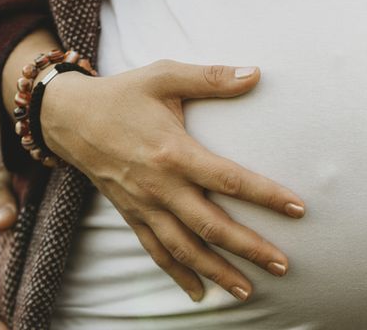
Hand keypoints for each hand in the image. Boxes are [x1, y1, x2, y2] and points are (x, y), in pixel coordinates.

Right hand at [39, 59, 307, 301]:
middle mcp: (160, 186)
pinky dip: (178, 275)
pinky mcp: (131, 215)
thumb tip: (257, 73)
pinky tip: (200, 293)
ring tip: (248, 291)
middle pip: (211, 226)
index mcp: (173, 152)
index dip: (266, 195)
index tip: (298, 209)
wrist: (68, 117)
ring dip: (217, 271)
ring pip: (185, 248)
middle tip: (283, 265)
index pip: (229, 180)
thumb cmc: (123, 94)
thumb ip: (212, 78)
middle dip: (249, 248)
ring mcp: (143, 205)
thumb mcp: (165, 75)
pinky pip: (156, 252)